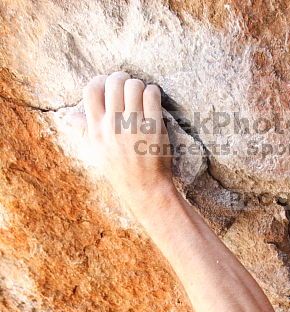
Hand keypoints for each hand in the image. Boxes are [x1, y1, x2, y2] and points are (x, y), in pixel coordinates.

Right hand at [67, 71, 173, 214]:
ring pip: (134, 85)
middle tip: (127, 85)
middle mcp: (113, 127)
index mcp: (96, 130)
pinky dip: (152, 92)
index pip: (91, 90)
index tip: (108, 85)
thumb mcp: (97, 151)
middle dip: (122, 79)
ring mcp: (134, 126)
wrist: (145, 189)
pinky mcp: (154, 128)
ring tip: (141, 94)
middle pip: (114, 82)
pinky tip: (152, 99)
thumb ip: (85, 130)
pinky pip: (152, 95)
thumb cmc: (120, 169)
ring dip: (138, 85)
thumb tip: (68, 117)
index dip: (100, 80)